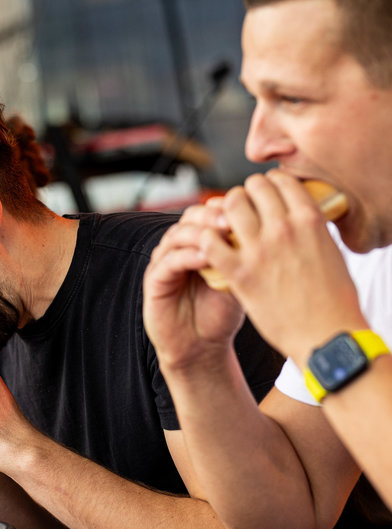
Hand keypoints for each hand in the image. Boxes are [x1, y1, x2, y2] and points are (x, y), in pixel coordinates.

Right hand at [143, 198, 245, 373]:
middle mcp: (180, 248)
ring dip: (200, 232)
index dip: (227, 207)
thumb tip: (271, 228)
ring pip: (177, 235)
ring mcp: (164, 262)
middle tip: (234, 217)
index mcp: (200, 243)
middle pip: (191, 217)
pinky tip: (205, 258)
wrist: (201, 348)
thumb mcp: (240, 279)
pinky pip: (168, 262)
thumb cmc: (221, 314)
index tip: (249, 207)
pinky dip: (186, 256)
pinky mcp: (154, 281)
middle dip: (212, 215)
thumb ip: (245, 255)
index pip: (210, 212)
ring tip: (221, 233)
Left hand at [201, 170, 367, 364]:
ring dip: (222, 213)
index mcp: (310, 220)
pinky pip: (210, 242)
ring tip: (222, 224)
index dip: (268, 183)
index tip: (263, 193)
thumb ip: (311, 229)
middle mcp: (284, 228)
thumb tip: (298, 216)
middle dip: (243, 194)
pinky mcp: (239, 273)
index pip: (280, 180)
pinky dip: (206, 240)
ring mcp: (259, 250)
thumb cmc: (334, 299)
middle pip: (251, 188)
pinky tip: (210, 247)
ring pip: (228, 207)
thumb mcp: (331, 252)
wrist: (326, 336)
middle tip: (240, 208)